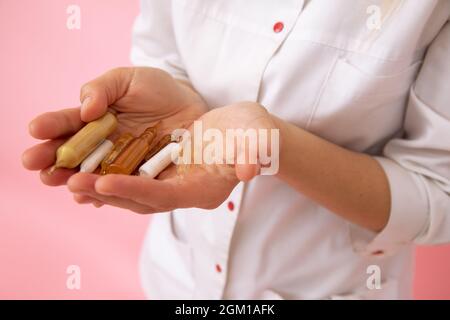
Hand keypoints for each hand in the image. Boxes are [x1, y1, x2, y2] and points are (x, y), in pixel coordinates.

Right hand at [22, 67, 207, 188]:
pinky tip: (90, 198)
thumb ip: (101, 89)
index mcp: (94, 120)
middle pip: (73, 155)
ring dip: (75, 180)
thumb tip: (85, 111)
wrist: (192, 106)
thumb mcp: (128, 79)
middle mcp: (102, 146)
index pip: (68, 124)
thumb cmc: (158, 91)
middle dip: (51, 159)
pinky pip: (123, 189)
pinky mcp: (142, 178)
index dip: (51, 126)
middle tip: (33, 162)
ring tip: (61, 181)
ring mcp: (120, 164)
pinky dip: (106, 195)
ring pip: (93, 176)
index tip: (36, 128)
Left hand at [63, 102, 276, 213]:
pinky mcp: (160, 173)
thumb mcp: (257, 136)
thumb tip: (249, 167)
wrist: (243, 130)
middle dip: (106, 191)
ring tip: (65, 177)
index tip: (104, 182)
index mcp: (204, 190)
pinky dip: (105, 175)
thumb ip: (254, 150)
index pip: (166, 196)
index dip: (137, 190)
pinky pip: (128, 178)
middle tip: (70, 181)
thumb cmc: (252, 132)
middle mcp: (183, 193)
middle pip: (140, 199)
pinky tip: (80, 169)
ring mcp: (170, 185)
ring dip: (98, 185)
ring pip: (129, 190)